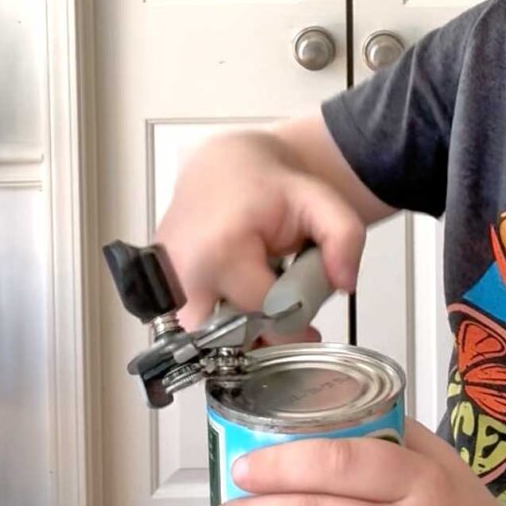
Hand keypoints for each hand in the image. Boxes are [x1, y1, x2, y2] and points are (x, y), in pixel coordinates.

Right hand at [155, 128, 365, 341]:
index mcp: (220, 252)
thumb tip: (344, 283)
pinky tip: (237, 297)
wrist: (223, 167)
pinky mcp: (160, 288)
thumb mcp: (321, 201)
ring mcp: (166, 283)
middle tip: (281, 306)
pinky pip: (194, 324)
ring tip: (259, 299)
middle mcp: (183, 274)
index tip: (309, 319)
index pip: (266, 315)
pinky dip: (219, 321)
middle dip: (263, 332)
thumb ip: (345, 237)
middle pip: (231, 336)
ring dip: (238, 330)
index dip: (294, 320)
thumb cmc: (270, 186)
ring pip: (209, 338)